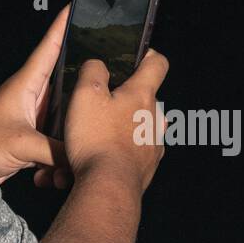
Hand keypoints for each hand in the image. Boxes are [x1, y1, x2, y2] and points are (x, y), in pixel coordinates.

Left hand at [0, 6, 72, 185]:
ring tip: (86, 138)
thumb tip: (82, 154)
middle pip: (64, 81)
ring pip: (64, 115)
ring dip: (74, 131)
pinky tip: (59, 173)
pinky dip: (61, 155)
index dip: (61, 26)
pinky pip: (56, 140)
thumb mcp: (22, 144)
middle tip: (108, 67)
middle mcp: (30, 97)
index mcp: (25, 85)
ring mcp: (31, 117)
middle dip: (83, 78)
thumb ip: (56, 149)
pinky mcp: (30, 138)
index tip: (74, 6)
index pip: (48, 48)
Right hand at [63, 49, 168, 194]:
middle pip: (146, 97)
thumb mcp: (85, 93)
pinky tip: (100, 154)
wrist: (108, 187)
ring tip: (96, 133)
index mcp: (142, 94)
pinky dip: (120, 148)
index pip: (158, 64)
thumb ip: (93, 70)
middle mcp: (155, 118)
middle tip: (99, 102)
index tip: (136, 56)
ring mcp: (153, 144)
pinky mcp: (147, 167)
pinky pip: (135, 150)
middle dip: (125, 97)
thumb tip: (98, 65)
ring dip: (123, 125)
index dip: (148, 55)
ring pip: (141, 125)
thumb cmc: (97, 139)